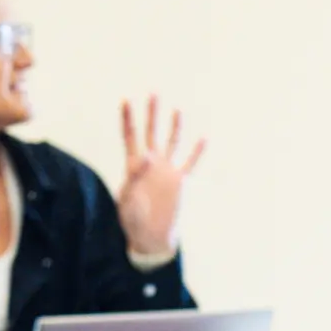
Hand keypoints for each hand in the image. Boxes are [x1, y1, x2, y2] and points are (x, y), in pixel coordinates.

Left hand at [116, 94, 205, 258]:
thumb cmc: (133, 221)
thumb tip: (147, 155)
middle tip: (154, 93)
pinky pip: (191, 164)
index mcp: (133, 167)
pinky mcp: (180, 182)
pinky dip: (197, 152)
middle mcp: (151, 165)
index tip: (126, 99)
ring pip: (172, 143)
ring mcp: (167, 172)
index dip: (128, 119)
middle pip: (151, 133)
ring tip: (177, 110)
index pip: (130, 137)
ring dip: (175, 127)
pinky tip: (204, 138)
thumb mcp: (128, 199)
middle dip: (152, 114)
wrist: (150, 238)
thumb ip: (136, 176)